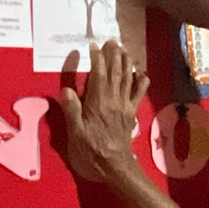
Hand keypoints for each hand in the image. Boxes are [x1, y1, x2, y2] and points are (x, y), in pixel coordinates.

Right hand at [60, 40, 147, 182]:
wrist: (114, 166)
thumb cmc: (91, 151)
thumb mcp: (75, 133)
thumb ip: (71, 111)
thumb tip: (66, 90)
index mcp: (98, 103)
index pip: (97, 75)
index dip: (96, 58)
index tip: (93, 45)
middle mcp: (113, 100)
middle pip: (115, 72)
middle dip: (113, 55)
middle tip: (112, 41)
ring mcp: (124, 106)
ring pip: (127, 79)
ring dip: (126, 63)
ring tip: (124, 49)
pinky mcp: (131, 114)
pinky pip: (138, 94)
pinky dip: (141, 82)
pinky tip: (142, 74)